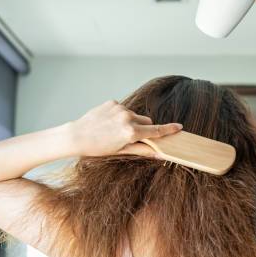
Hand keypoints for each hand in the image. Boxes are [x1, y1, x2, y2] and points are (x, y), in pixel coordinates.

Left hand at [68, 100, 182, 156]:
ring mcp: (120, 108)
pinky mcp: (112, 102)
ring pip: (135, 115)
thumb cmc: (98, 148)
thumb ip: (142, 150)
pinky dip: (120, 116)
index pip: (155, 130)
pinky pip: (123, 109)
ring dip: (131, 122)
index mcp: (131, 132)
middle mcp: (128, 117)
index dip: (168, 129)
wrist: (76, 136)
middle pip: (146, 121)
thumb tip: (158, 154)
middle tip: (130, 137)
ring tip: (114, 130)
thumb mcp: (121, 151)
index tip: (179, 127)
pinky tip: (108, 123)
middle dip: (143, 128)